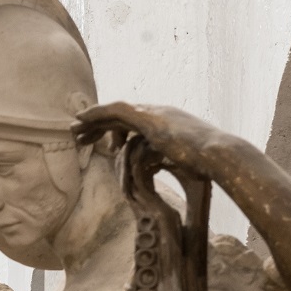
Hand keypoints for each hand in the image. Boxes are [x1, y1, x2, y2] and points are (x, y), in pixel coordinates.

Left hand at [73, 102, 235, 180]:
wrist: (217, 156)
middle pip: (123, 117)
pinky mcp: (148, 117)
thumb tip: (168, 180)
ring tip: (73, 131)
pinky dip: (98, 113)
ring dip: (93, 120)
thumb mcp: (184, 167)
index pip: (137, 126)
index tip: (105, 146)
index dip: (117, 133)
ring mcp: (154, 113)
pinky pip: (116, 110)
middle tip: (80, 137)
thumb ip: (171, 166)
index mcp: (168, 125)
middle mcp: (160, 114)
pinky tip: (82, 118)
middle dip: (100, 126)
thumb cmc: (207, 168)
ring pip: (115, 112)